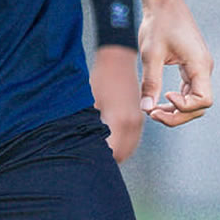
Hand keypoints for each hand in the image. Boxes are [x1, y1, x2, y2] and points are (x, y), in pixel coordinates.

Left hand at [90, 44, 143, 161]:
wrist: (118, 59)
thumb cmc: (100, 78)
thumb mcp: (88, 103)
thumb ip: (87, 126)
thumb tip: (80, 145)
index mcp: (119, 121)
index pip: (112, 153)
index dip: (98, 159)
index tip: (84, 159)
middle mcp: (132, 124)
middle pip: (121, 155)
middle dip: (106, 159)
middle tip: (88, 158)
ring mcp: (138, 121)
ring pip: (128, 149)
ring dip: (115, 152)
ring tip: (97, 151)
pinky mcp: (139, 118)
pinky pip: (133, 140)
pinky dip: (122, 145)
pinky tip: (108, 142)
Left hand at [138, 0, 212, 126]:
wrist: (163, 1)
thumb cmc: (158, 23)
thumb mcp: (151, 55)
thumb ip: (150, 83)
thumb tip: (146, 110)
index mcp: (200, 65)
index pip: (203, 101)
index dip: (184, 107)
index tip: (164, 97)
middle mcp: (204, 68)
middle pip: (200, 105)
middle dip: (178, 114)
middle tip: (153, 113)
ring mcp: (199, 67)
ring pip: (194, 99)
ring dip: (177, 109)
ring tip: (154, 110)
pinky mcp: (192, 64)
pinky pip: (189, 89)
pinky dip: (177, 98)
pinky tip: (160, 99)